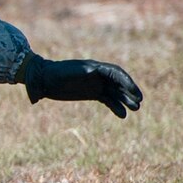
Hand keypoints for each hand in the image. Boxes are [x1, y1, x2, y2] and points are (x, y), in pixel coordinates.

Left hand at [20, 55, 143, 117]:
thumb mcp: (68, 72)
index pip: (116, 73)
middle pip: (119, 83)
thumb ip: (80, 71)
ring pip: (115, 92)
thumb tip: (92, 70)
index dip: (127, 82)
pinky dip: (116, 106)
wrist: (43, 79)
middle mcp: (98, 75)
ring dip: (126, 100)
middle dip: (130, 91)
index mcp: (95, 67)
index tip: (135, 92)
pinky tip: (122, 115)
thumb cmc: (56, 74)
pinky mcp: (91, 93)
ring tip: (135, 109)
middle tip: (139, 102)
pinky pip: (107, 99)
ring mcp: (95, 84)